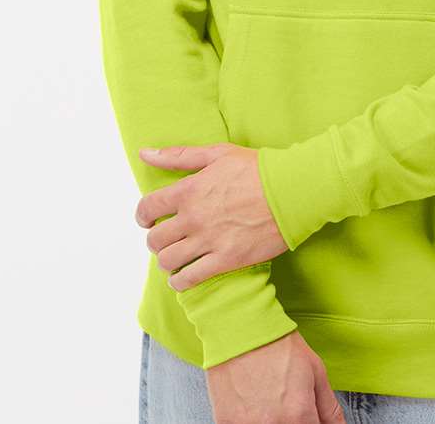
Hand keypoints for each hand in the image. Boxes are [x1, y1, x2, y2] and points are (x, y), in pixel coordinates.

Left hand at [134, 143, 287, 289]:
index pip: (147, 208)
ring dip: (167, 261)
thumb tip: (144, 153)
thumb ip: (178, 156)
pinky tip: (185, 277)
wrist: (292, 190)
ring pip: (167, 261)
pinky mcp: (226, 260)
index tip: (148, 220)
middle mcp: (193, 217)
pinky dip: (181, 281)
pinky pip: (189, 279)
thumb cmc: (257, 169)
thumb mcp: (217, 154)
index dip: (143, 216)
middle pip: (155, 239)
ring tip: (177, 257)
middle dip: (156, 240)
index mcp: (189, 190)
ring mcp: (208, 240)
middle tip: (168, 238)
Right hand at [206, 329, 345, 422]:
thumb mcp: (314, 369)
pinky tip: (252, 401)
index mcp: (298, 415)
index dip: (312, 423)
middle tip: (286, 401)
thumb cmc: (274, 342)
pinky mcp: (225, 423)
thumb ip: (329, 408)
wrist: (238, 327)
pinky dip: (251, 418)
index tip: (309, 416)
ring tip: (268, 399)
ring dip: (272, 419)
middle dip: (293, 420)